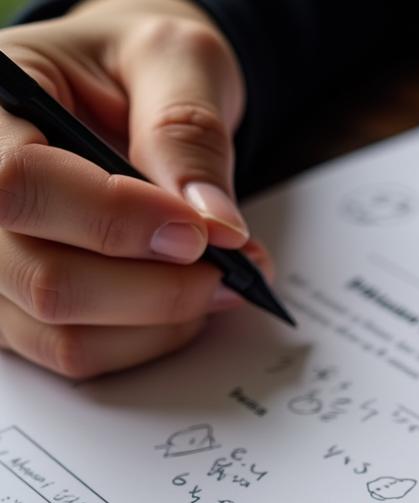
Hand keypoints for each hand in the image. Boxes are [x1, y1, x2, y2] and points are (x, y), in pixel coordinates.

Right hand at [0, 0, 265, 377]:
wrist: (125, 92)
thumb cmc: (137, 68)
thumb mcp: (175, 60)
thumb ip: (188, 131)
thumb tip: (216, 226)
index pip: (22, 185)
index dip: (116, 221)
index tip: (200, 233)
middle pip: (45, 280)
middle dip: (156, 289)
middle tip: (227, 268)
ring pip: (64, 335)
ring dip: (159, 323)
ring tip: (219, 283)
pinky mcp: (20, 308)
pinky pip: (79, 355)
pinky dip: (147, 341)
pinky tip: (185, 303)